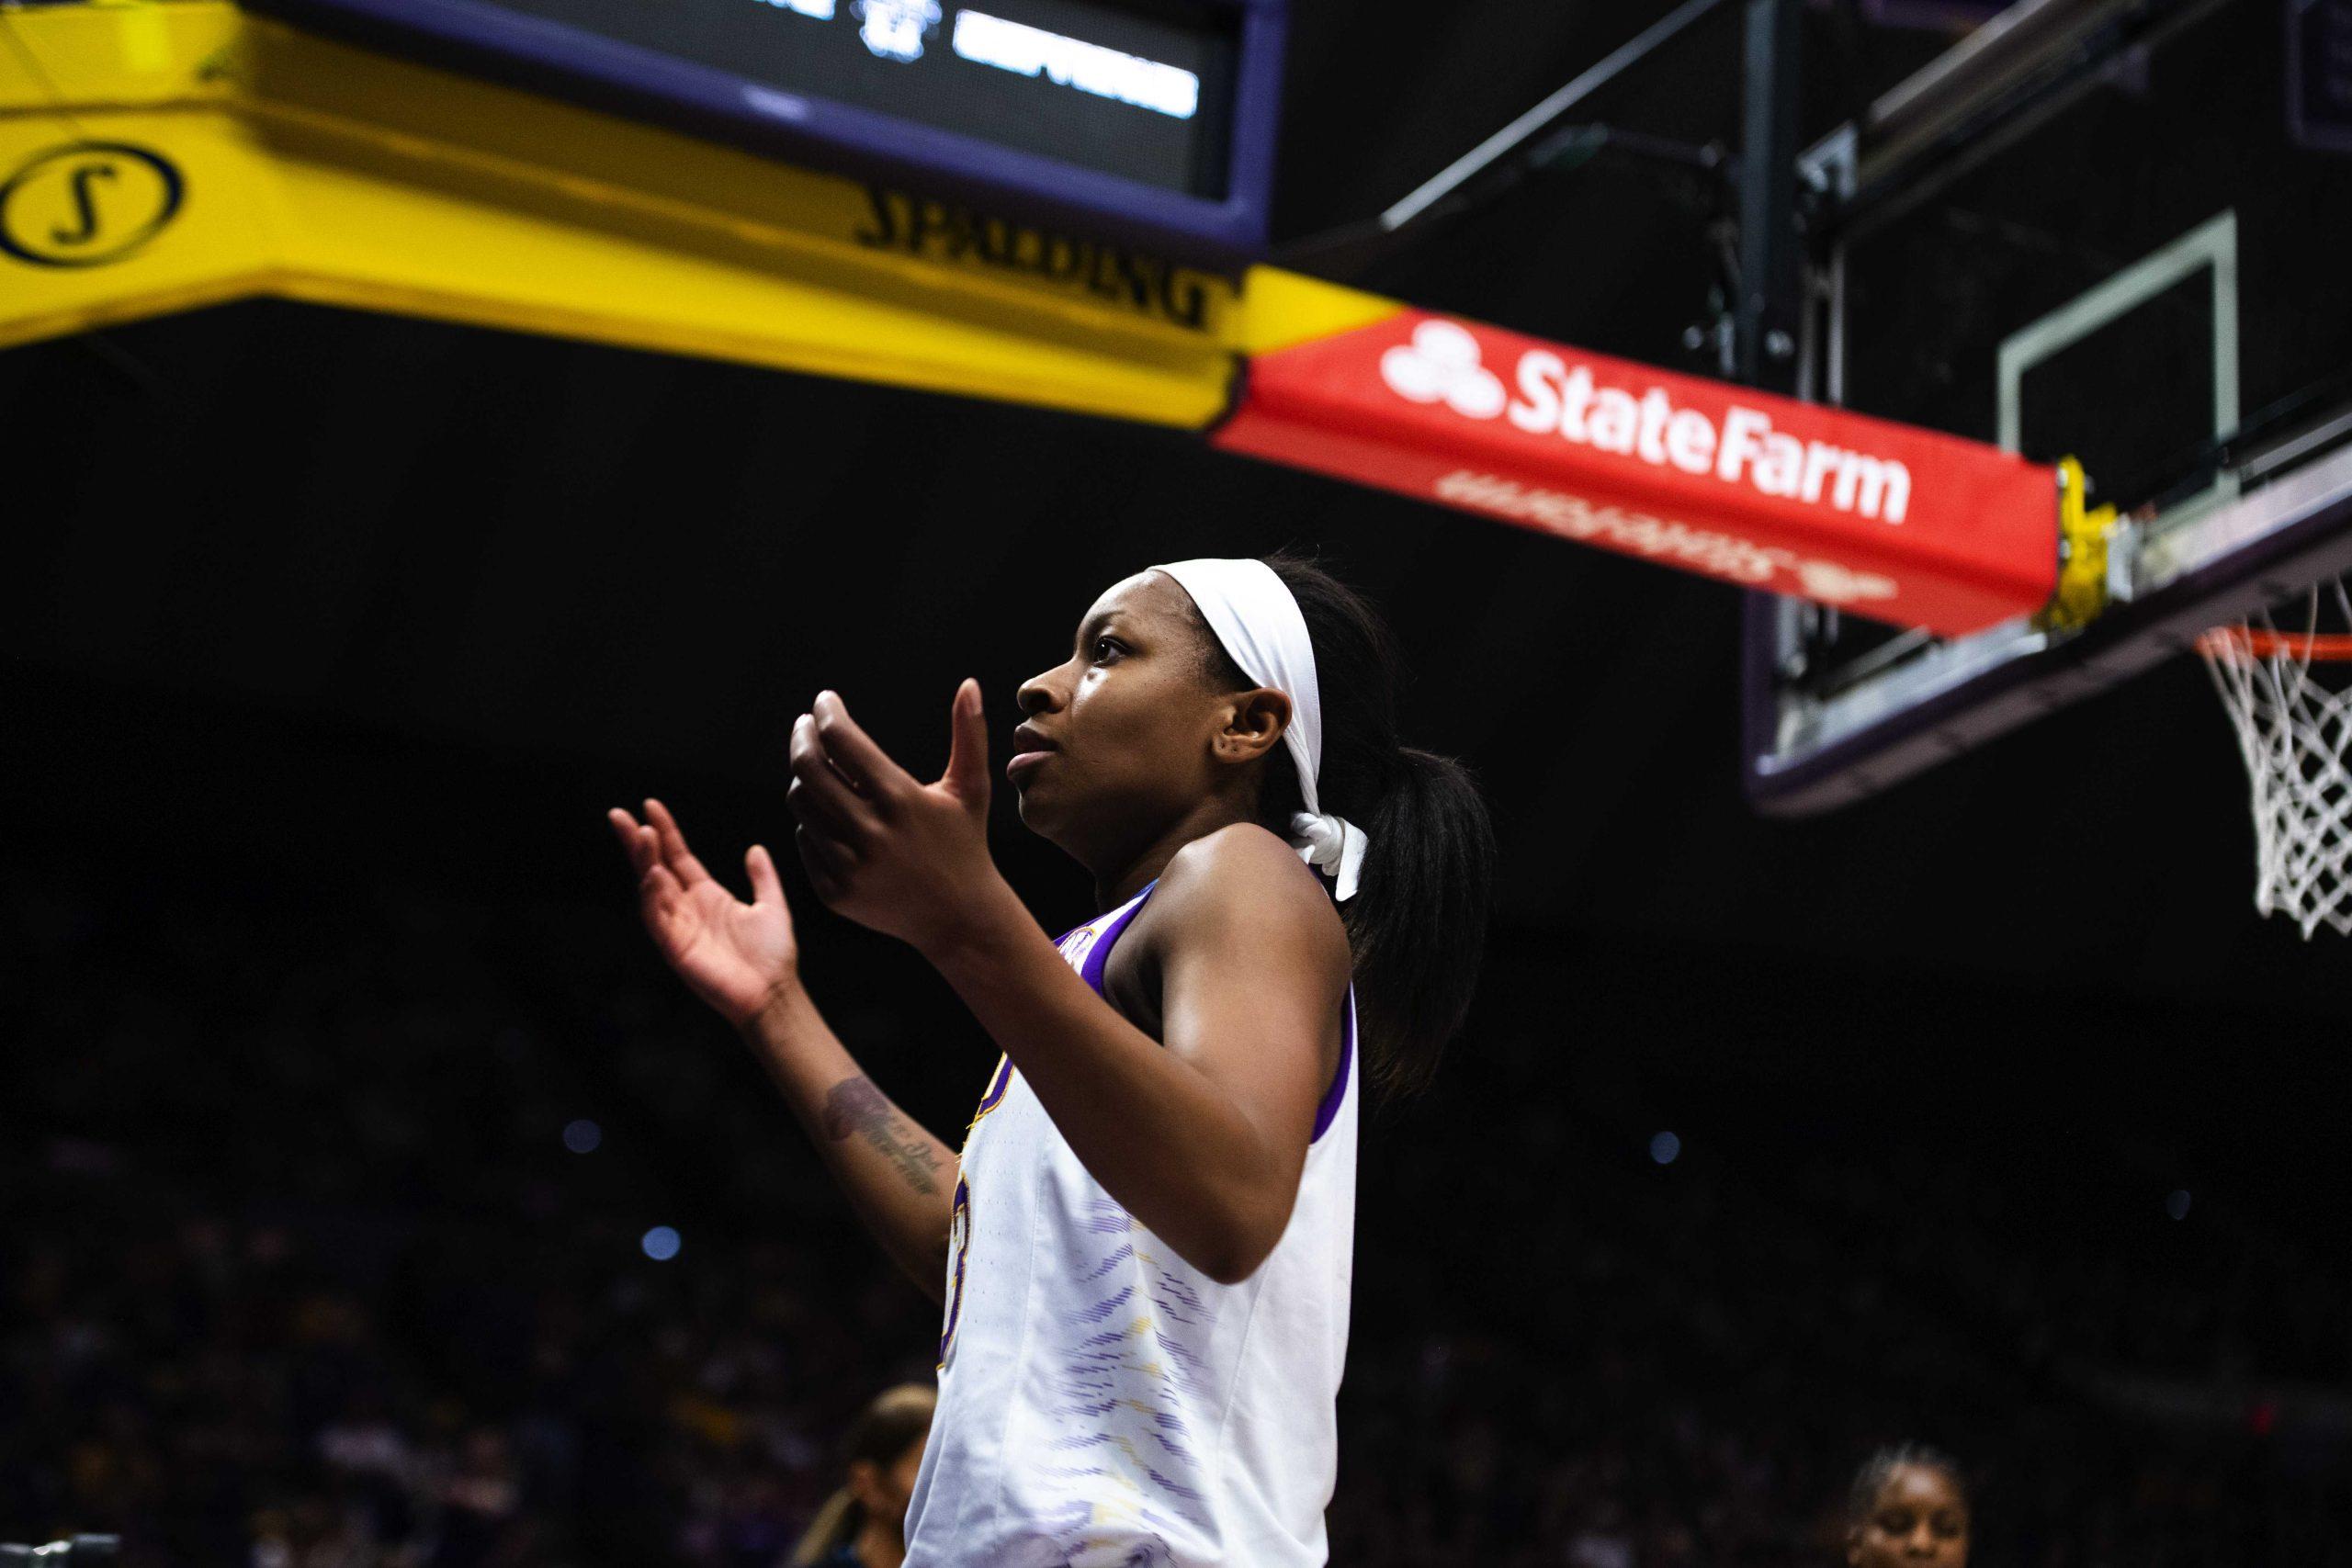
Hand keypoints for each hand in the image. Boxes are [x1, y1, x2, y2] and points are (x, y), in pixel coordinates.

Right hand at [609, 798, 798, 1027]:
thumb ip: (763, 878)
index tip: (650, 806)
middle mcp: (687, 908)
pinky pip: (658, 918)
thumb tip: (755, 848)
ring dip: (644, 861)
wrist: (774, 993)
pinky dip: (652, 896)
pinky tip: (653, 874)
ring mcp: (678, 927)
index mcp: (707, 896)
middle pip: (655, 867)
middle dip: (637, 842)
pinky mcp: (675, 948)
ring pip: (651, 888)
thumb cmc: (773, 956)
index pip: (679, 857)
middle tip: (618, 815)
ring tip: (641, 835)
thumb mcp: (772, 906)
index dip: (665, 832)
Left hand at [788, 681, 1001, 954]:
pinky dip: (812, 821)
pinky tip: (828, 811)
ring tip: (817, 768)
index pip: (842, 740)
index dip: (828, 712)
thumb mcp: (970, 789)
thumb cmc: (965, 843)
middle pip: (808, 769)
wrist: (959, 917)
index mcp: (901, 800)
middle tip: (805, 725)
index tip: (825, 700)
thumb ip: (969, 734)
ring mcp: (849, 866)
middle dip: (802, 737)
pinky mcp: (835, 893)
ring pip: (801, 805)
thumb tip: (969, 684)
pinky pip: (805, 840)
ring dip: (804, 779)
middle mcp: (871, 833)